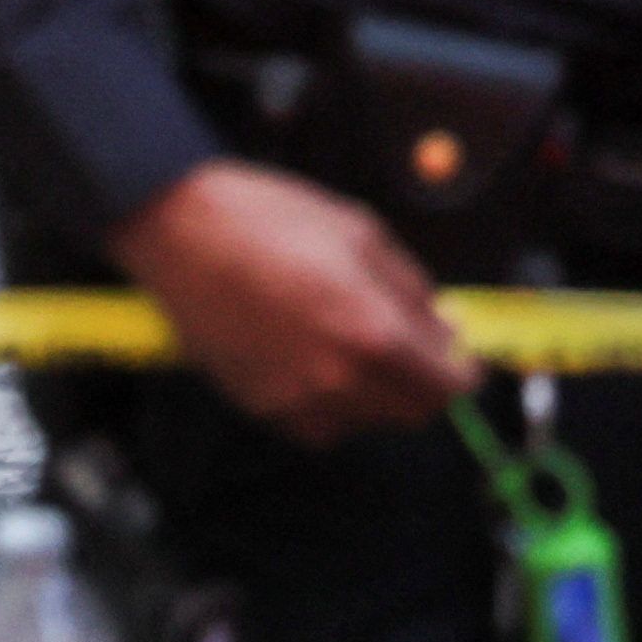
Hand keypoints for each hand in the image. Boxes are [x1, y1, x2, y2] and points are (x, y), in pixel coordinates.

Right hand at [107, 159, 476, 442]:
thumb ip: (412, 289)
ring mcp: (296, 399)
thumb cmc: (267, 218)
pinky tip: (312, 357)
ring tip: (351, 344)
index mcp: (372, 331)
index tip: (458, 355)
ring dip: (375, 392)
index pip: (447, 388)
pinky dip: (330, 402)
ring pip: (365, 421)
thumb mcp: (360, 232)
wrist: (179, 228)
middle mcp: (339, 379)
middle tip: (410, 346)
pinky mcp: (261, 407)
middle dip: (422, 383)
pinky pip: (318, 423)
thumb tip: (444, 329)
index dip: (461, 371)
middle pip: (412, 414)